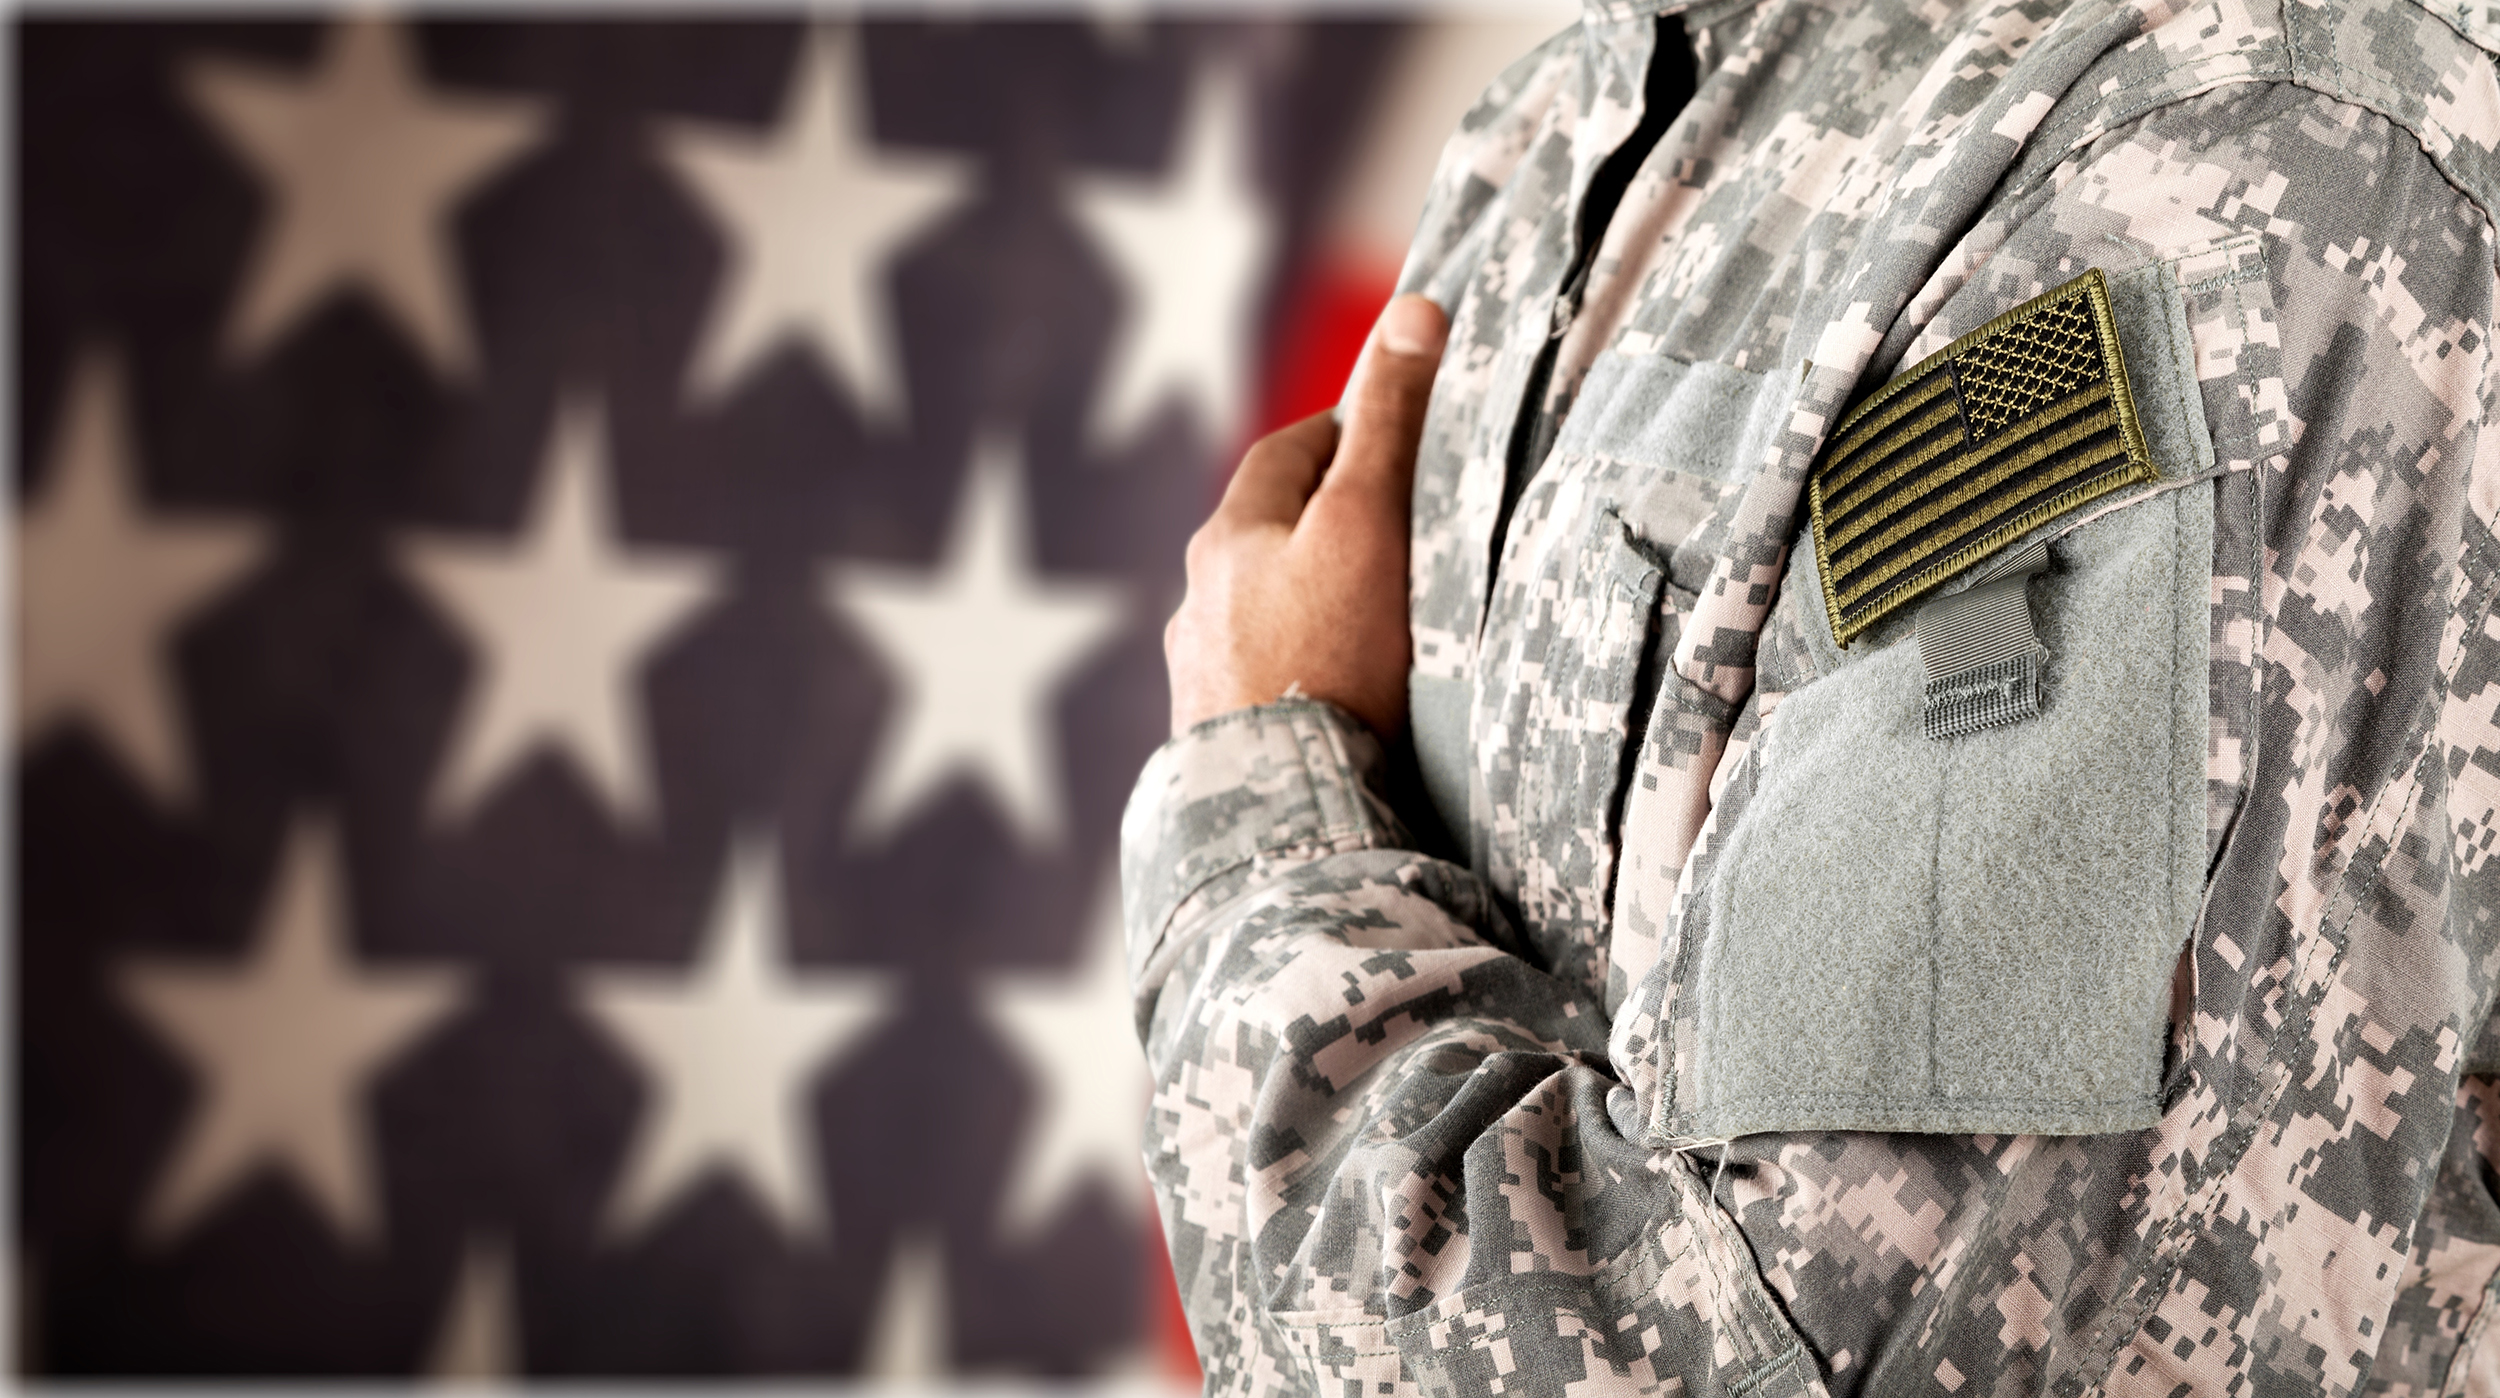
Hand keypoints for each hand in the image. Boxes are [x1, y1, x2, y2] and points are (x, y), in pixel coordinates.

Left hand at [1164, 294, 1449, 737]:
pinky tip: (1336, 704)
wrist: (1279, 811)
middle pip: (1266, 538)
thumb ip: (1391, 427)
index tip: (1388, 437)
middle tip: (1391, 526)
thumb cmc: (1327, 659)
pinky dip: (1298, 676)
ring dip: (1306, 607)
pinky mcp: (1221, 747)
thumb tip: (1414, 310)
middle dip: (1321, 522)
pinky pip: (1264, 687)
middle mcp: (1197, 606)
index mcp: (1226, 540)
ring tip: (1371, 623)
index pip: (1284, 454)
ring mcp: (1203, 681)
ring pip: (1260, 617)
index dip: (1340, 434)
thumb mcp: (1368, 524)